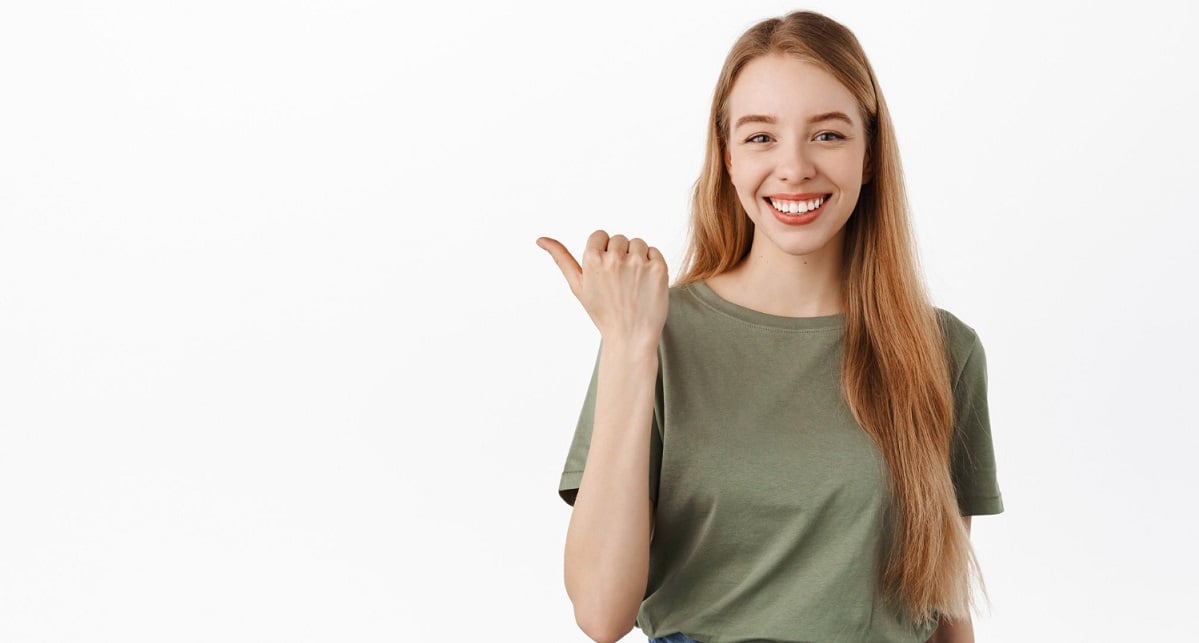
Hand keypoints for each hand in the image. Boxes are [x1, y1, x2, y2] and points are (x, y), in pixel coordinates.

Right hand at [536, 230, 668, 349]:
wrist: (631, 337)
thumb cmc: (603, 312)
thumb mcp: (578, 286)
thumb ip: (561, 258)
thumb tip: (540, 239)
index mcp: (592, 259)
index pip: (599, 235)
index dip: (602, 253)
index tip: (605, 272)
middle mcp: (614, 258)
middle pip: (619, 239)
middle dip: (619, 256)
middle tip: (620, 282)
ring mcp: (638, 263)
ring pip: (637, 243)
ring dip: (637, 258)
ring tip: (633, 283)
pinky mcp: (658, 268)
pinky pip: (654, 252)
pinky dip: (652, 264)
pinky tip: (646, 284)